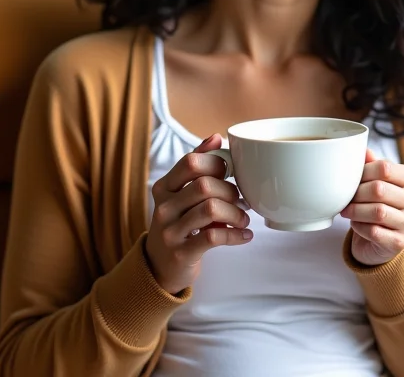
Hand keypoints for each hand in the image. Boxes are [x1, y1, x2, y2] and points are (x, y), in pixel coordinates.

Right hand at [145, 134, 252, 293]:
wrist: (159, 266)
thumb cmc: (178, 223)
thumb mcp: (180, 194)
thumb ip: (196, 166)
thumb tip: (216, 137)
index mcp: (164, 187)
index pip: (191, 162)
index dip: (216, 162)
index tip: (230, 171)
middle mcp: (163, 207)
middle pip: (205, 185)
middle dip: (230, 191)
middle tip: (240, 199)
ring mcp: (170, 231)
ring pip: (211, 209)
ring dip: (236, 213)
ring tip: (243, 218)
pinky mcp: (181, 253)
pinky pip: (213, 237)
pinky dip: (235, 235)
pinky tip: (244, 235)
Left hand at [340, 149, 403, 266]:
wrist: (380, 239)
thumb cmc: (376, 202)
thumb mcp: (374, 180)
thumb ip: (371, 164)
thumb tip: (364, 150)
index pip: (384, 168)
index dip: (363, 172)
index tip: (350, 178)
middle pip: (379, 189)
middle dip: (356, 193)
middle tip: (345, 197)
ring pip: (378, 212)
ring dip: (356, 210)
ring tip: (346, 210)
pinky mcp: (400, 242)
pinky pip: (374, 232)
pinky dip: (359, 227)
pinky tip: (355, 224)